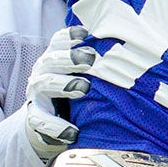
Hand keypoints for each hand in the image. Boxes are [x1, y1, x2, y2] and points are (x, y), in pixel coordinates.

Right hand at [23, 25, 94, 160]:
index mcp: (55, 58)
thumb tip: (132, 45)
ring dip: (64, 84)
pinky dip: (57, 126)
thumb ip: (98, 62)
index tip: (85, 34)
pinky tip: (73, 132)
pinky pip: (41, 121)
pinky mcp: (36, 117)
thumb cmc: (75, 90)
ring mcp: (37, 94)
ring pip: (44, 83)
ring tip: (84, 88)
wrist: (52, 124)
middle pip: (52, 59)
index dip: (69, 36)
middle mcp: (43, 72)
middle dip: (70, 58)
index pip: (58, 41)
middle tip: (90, 60)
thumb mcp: (83, 74)